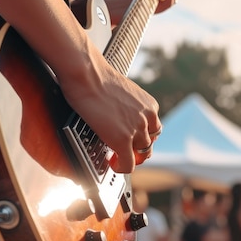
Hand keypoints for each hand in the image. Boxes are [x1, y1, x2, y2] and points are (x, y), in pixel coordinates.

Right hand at [58, 46, 160, 172]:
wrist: (87, 73)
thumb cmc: (95, 76)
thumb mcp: (121, 91)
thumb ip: (127, 106)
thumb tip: (117, 114)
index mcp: (149, 105)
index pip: (154, 129)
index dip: (143, 137)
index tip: (133, 140)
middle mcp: (147, 117)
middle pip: (149, 143)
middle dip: (137, 149)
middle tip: (125, 152)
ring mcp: (137, 129)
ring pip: (140, 153)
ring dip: (129, 156)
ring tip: (116, 156)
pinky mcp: (123, 140)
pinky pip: (128, 164)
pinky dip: (121, 167)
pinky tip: (112, 163)